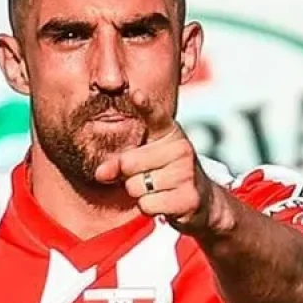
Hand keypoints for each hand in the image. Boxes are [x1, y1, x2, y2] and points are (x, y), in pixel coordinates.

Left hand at [94, 90, 221, 232]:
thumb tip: (100, 173)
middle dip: (127, 176)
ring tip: (158, 190)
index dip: (145, 105)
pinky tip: (164, 202)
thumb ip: (119, 163)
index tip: (135, 94)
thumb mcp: (143, 162)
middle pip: (128, 163)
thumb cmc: (166, 176)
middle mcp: (180, 148)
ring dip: (139, 194)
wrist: (201, 201)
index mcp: (169, 133)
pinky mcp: (187, 197)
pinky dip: (149, 208)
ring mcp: (186, 173)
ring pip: (135, 186)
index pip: (155, 116)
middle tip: (147, 177)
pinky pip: (147, 204)